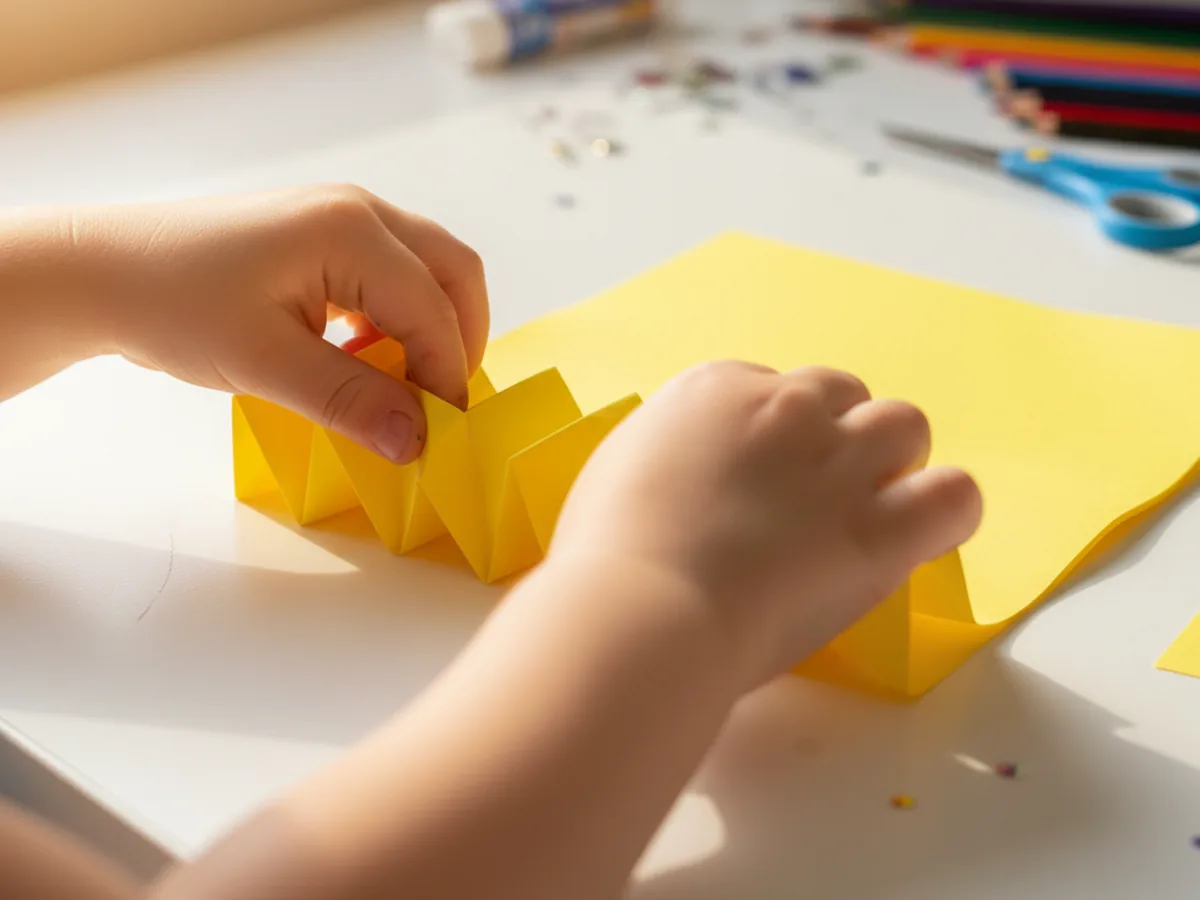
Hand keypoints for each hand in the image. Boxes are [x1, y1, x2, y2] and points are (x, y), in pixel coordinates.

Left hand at [75, 184, 488, 463]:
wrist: (103, 271)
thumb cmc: (173, 306)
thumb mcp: (264, 364)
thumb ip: (351, 400)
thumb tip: (417, 442)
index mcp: (350, 230)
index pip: (433, 309)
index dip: (446, 376)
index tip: (441, 435)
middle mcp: (359, 210)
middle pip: (453, 273)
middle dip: (459, 341)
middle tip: (441, 404)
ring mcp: (341, 216)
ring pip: (427, 271)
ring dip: (429, 329)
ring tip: (401, 387)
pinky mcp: (323, 234)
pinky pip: (390, 274)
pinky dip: (397, 319)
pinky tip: (363, 359)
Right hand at [550, 361, 982, 689]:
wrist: (639, 609)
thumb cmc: (606, 556)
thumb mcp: (622, 472)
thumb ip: (675, 456)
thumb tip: (692, 479)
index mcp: (715, 388)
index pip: (776, 387)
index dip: (776, 436)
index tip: (760, 480)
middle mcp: (786, 408)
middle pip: (844, 395)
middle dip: (837, 438)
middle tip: (813, 498)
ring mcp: (838, 463)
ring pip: (904, 427)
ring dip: (891, 464)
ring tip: (868, 512)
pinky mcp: (879, 529)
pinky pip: (955, 495)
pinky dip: (944, 509)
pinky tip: (917, 535)